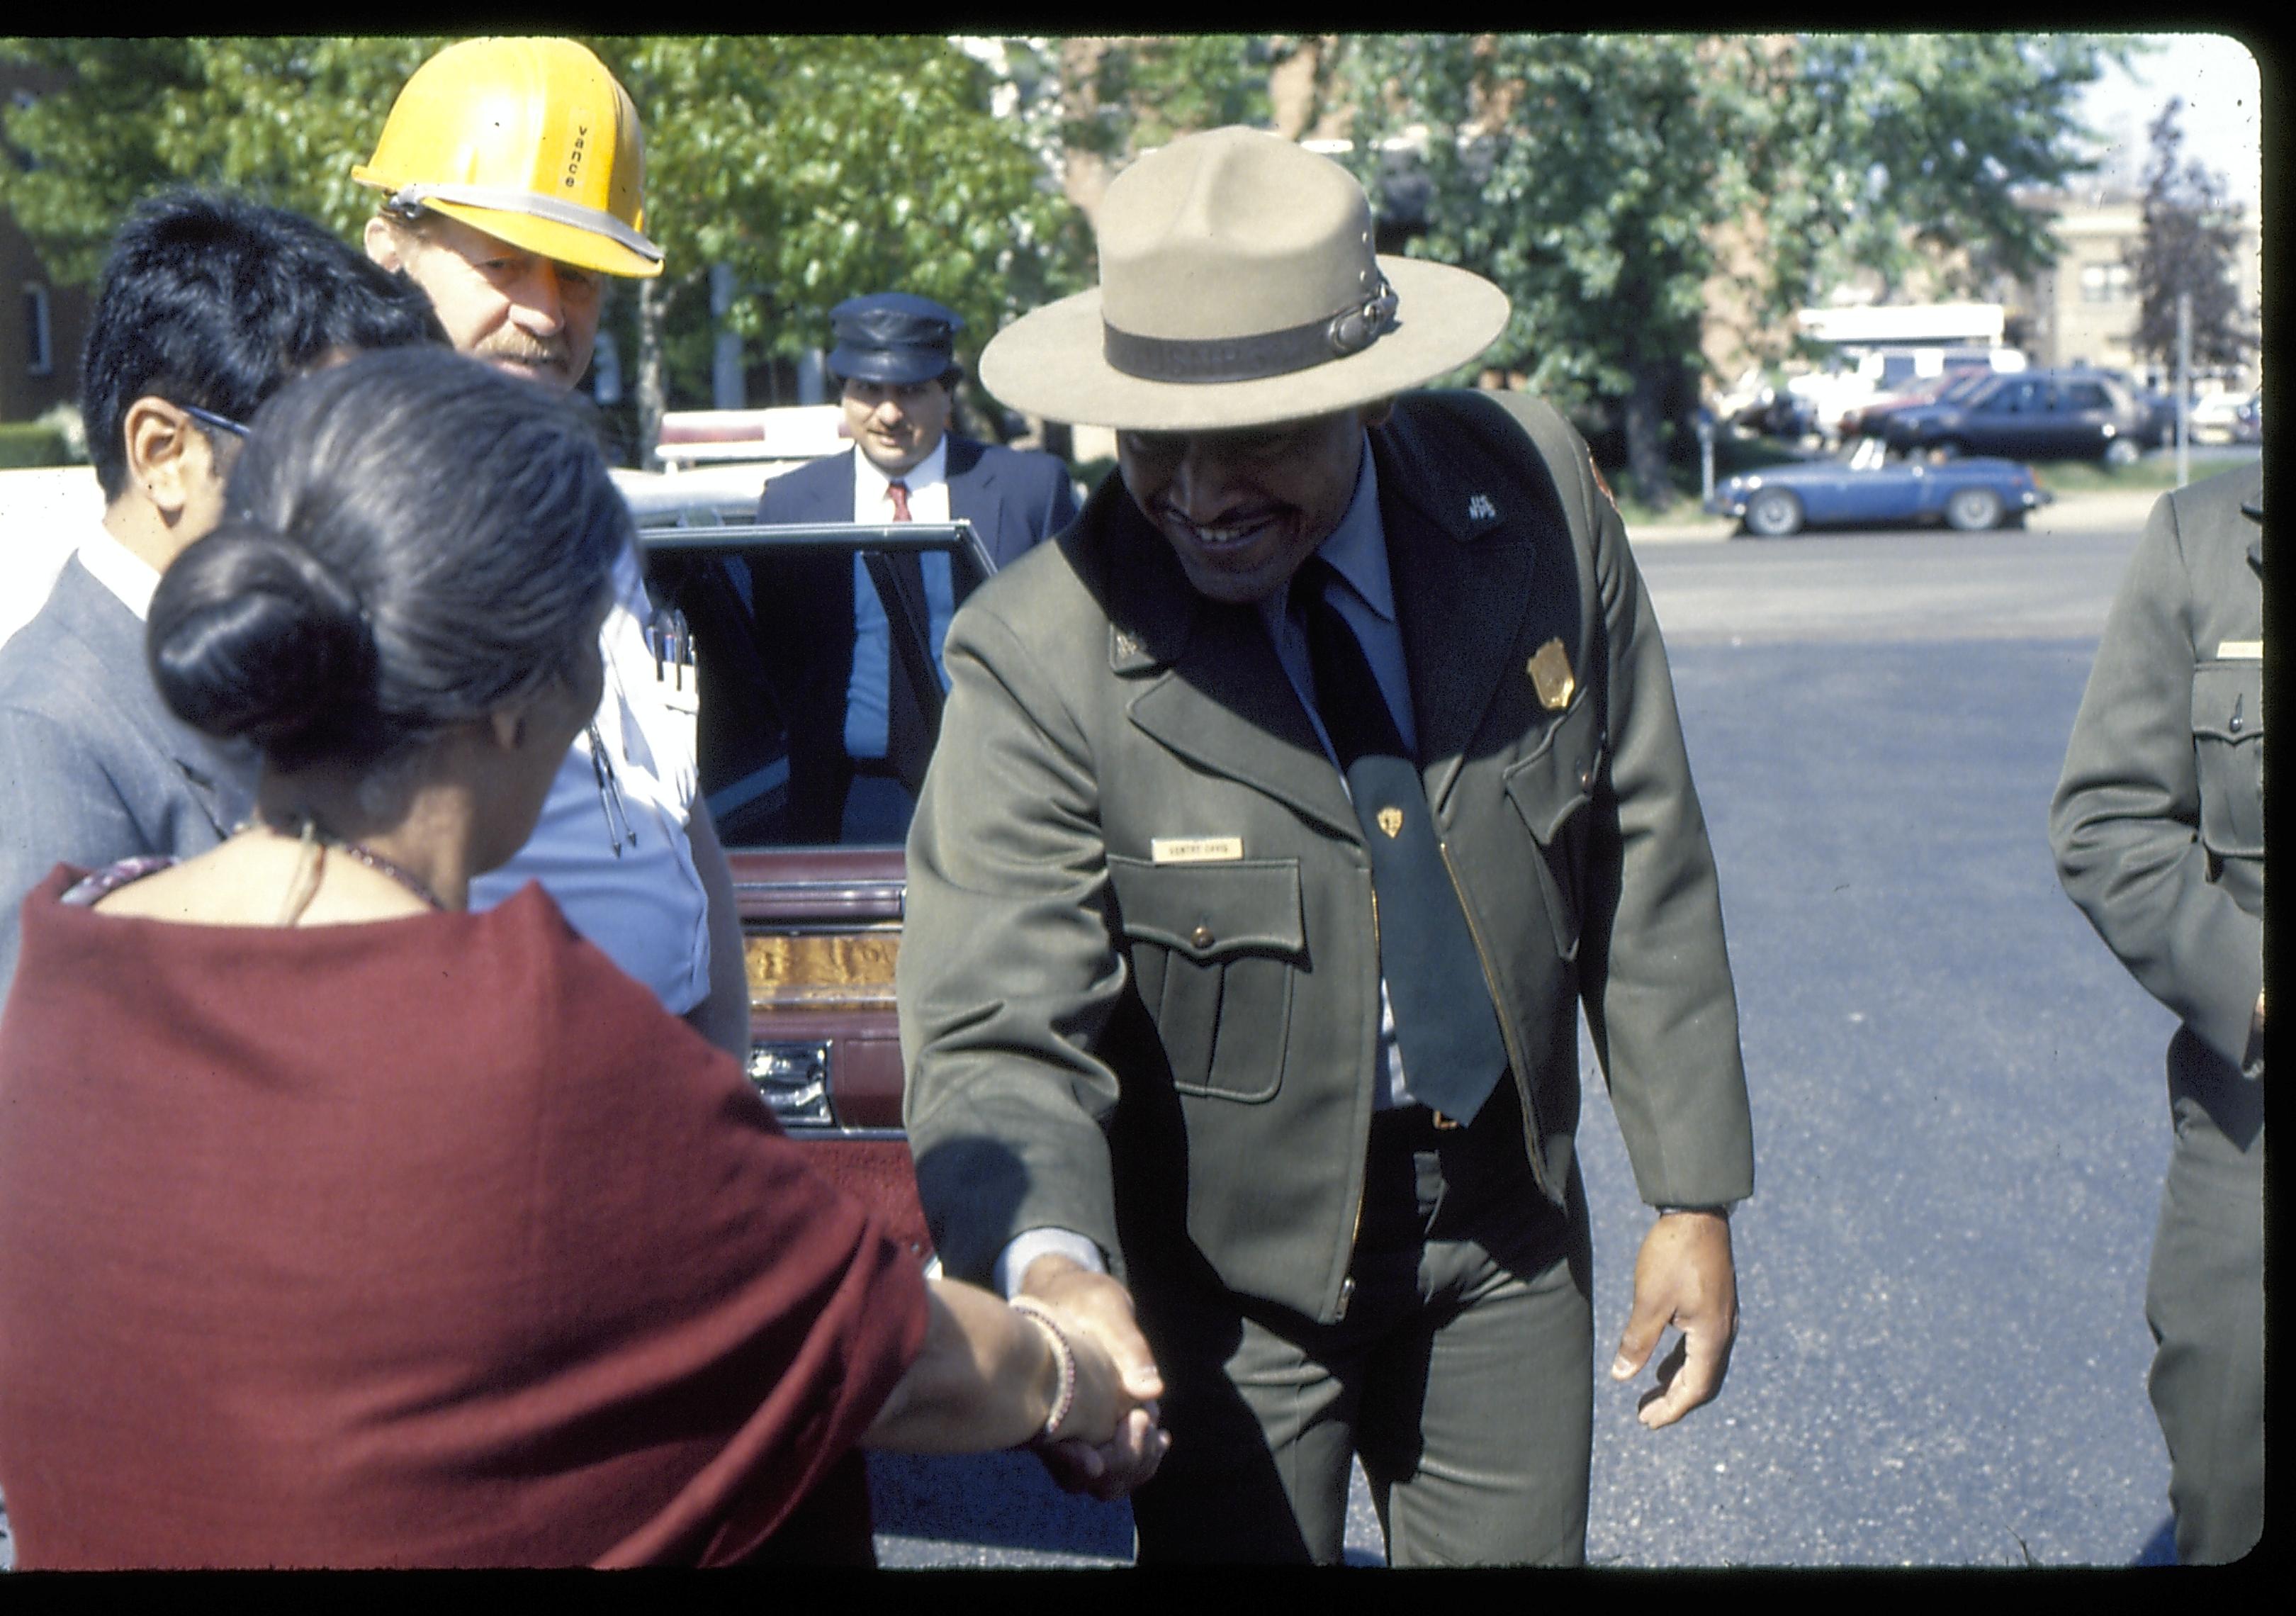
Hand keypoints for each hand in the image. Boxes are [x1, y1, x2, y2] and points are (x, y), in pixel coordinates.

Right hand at [1021, 1255, 1169, 1498]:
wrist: (1071, 1294)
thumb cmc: (1083, 1295)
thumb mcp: (1105, 1306)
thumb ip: (1127, 1345)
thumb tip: (1153, 1391)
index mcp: (1044, 1397)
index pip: (1055, 1451)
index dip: (1075, 1463)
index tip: (1097, 1461)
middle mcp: (1054, 1425)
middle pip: (1081, 1478)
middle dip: (1121, 1461)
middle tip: (1141, 1418)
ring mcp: (1074, 1432)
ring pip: (1102, 1479)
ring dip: (1135, 1464)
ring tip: (1156, 1430)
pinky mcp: (1093, 1430)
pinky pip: (1115, 1465)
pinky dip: (1140, 1458)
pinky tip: (1159, 1435)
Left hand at [1610, 1209, 1737, 1429]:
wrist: (1697, 1212)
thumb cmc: (1673, 1255)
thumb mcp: (1650, 1301)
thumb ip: (1637, 1342)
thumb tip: (1622, 1376)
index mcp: (1712, 1336)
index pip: (1696, 1388)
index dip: (1672, 1409)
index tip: (1647, 1422)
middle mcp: (1724, 1332)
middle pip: (1703, 1381)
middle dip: (1675, 1401)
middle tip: (1645, 1415)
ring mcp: (1723, 1318)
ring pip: (1703, 1363)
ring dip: (1678, 1381)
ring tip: (1651, 1394)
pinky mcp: (1716, 1304)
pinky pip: (1702, 1345)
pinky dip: (1683, 1360)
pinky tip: (1663, 1363)